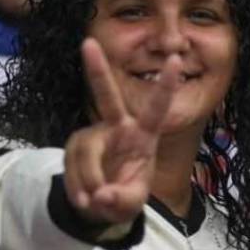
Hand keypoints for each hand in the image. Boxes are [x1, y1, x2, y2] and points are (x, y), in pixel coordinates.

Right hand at [63, 39, 180, 225]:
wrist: (100, 206)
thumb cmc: (125, 195)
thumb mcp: (132, 203)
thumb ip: (122, 200)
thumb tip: (102, 197)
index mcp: (143, 135)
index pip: (157, 108)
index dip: (166, 85)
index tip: (176, 60)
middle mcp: (117, 128)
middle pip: (107, 97)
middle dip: (98, 71)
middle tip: (87, 43)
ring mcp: (93, 135)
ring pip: (86, 152)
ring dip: (89, 182)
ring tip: (95, 203)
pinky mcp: (74, 146)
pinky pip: (72, 167)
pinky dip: (78, 189)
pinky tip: (85, 202)